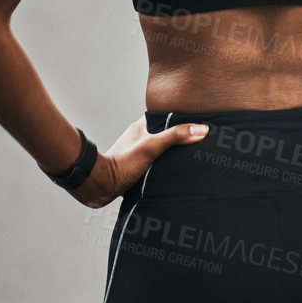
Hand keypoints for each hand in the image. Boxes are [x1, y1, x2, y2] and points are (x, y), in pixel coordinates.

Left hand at [68, 116, 207, 207]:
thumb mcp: (152, 146)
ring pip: (161, 150)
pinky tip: (173, 173)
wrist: (101, 185)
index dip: (182, 118)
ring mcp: (138, 153)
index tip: (198, 121)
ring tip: (190, 159)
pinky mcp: (137, 168)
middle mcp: (140, 138)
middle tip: (198, 143)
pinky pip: (156, 164)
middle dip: (180, 139)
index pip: (166, 116)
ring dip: (172, 155)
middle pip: (166, 134)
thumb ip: (175, 136)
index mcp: (142, 126)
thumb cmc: (121, 164)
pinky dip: (164, 167)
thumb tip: (200, 129)